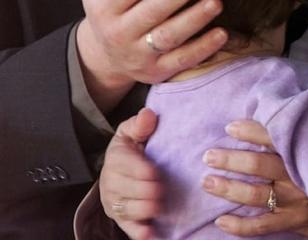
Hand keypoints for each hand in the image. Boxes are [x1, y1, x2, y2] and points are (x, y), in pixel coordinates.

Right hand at [76, 0, 227, 110]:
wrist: (105, 56)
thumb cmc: (108, 6)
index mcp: (106, 6)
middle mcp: (121, 33)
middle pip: (150, 14)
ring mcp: (141, 55)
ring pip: (168, 38)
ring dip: (193, 21)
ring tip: (216, 2)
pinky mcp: (159, 71)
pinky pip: (182, 61)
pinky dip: (202, 49)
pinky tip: (222, 33)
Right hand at [100, 109, 162, 239]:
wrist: (122, 167)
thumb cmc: (133, 147)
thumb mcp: (134, 131)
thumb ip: (140, 124)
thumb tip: (148, 115)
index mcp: (116, 158)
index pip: (127, 166)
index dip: (143, 170)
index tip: (155, 171)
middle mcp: (111, 182)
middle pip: (128, 190)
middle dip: (147, 190)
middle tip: (162, 189)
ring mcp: (115, 202)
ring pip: (128, 209)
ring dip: (145, 209)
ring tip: (160, 206)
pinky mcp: (121, 217)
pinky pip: (127, 227)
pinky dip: (138, 232)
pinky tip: (150, 234)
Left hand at [202, 120, 307, 238]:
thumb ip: (305, 132)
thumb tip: (279, 113)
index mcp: (305, 152)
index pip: (275, 137)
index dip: (251, 131)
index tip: (229, 127)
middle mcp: (299, 175)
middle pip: (259, 166)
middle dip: (231, 160)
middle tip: (209, 156)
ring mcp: (295, 200)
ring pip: (255, 194)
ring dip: (228, 188)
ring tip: (208, 182)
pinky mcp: (294, 221)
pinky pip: (261, 226)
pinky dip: (239, 225)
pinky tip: (221, 221)